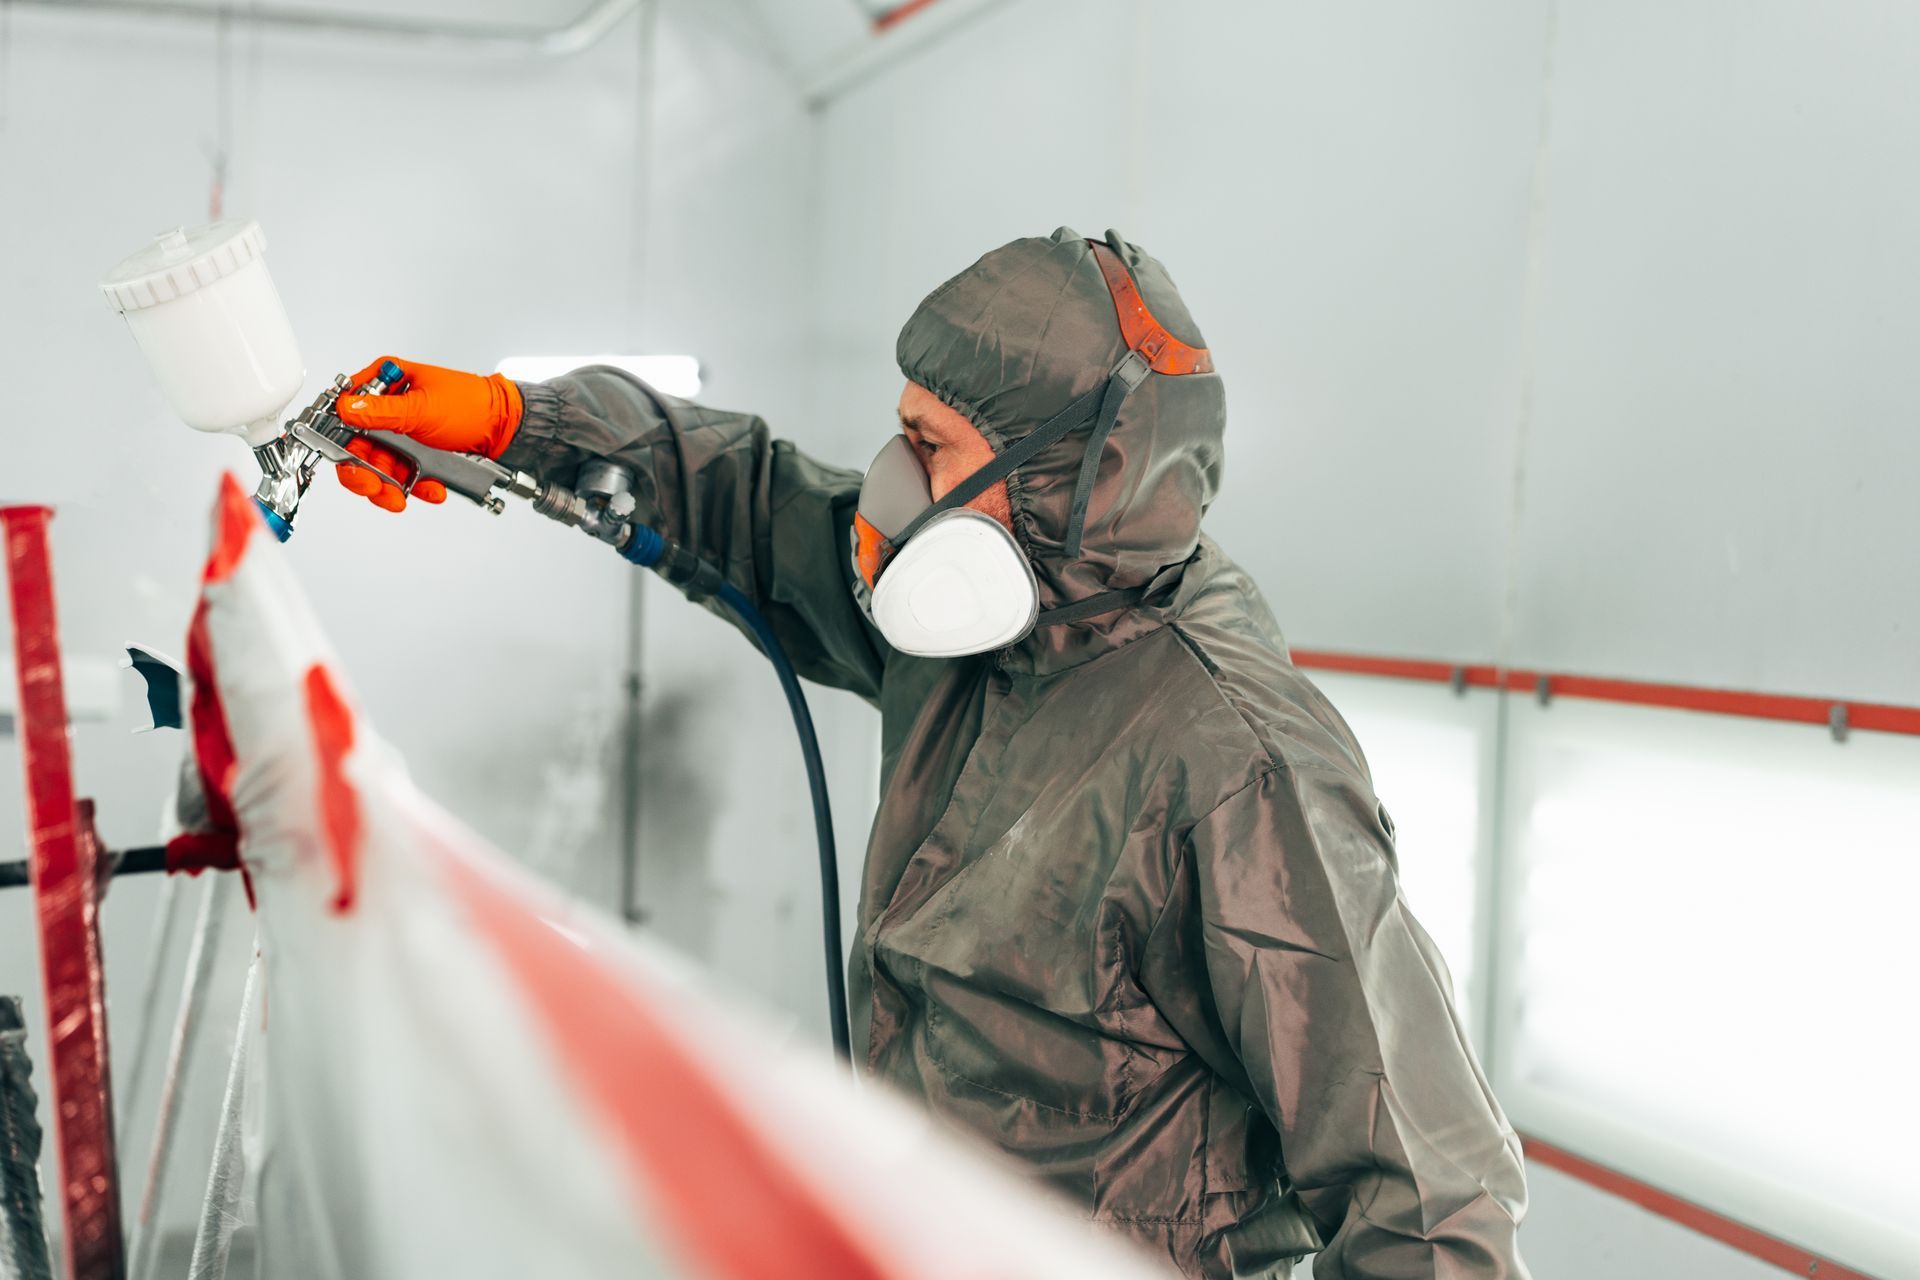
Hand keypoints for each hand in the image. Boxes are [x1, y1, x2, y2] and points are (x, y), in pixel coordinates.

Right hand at [331, 356, 523, 511]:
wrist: (507, 429)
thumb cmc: (472, 405)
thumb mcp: (422, 408)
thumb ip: (381, 411)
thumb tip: (346, 408)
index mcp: (387, 383)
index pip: (347, 411)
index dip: (339, 436)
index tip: (343, 458)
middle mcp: (391, 408)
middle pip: (358, 446)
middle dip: (364, 472)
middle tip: (373, 487)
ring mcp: (404, 434)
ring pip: (379, 467)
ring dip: (388, 486)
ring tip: (399, 497)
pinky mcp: (418, 455)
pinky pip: (405, 477)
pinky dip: (416, 487)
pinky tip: (431, 488)